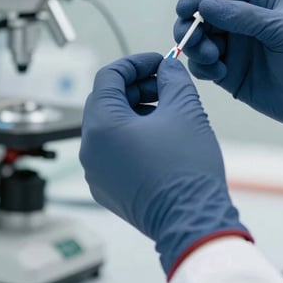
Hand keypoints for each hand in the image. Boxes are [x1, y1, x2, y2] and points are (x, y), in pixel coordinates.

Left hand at [80, 53, 251, 277]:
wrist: (192, 221)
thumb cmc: (187, 170)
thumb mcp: (185, 110)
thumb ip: (173, 79)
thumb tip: (167, 68)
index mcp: (101, 126)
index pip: (108, 77)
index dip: (135, 63)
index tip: (158, 61)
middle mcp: (90, 150)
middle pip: (107, 102)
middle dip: (137, 87)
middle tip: (166, 85)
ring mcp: (96, 173)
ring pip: (110, 128)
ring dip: (136, 112)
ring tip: (168, 112)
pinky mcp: (108, 190)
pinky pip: (114, 152)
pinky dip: (133, 137)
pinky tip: (162, 138)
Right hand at [174, 0, 282, 160]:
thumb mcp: (281, 30)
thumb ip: (242, 16)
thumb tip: (204, 7)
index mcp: (259, 0)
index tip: (184, 9)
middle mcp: (242, 20)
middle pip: (201, 13)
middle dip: (191, 24)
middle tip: (193, 40)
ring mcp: (234, 47)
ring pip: (198, 39)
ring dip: (196, 47)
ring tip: (213, 58)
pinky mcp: (228, 73)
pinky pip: (203, 64)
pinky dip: (202, 67)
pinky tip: (219, 73)